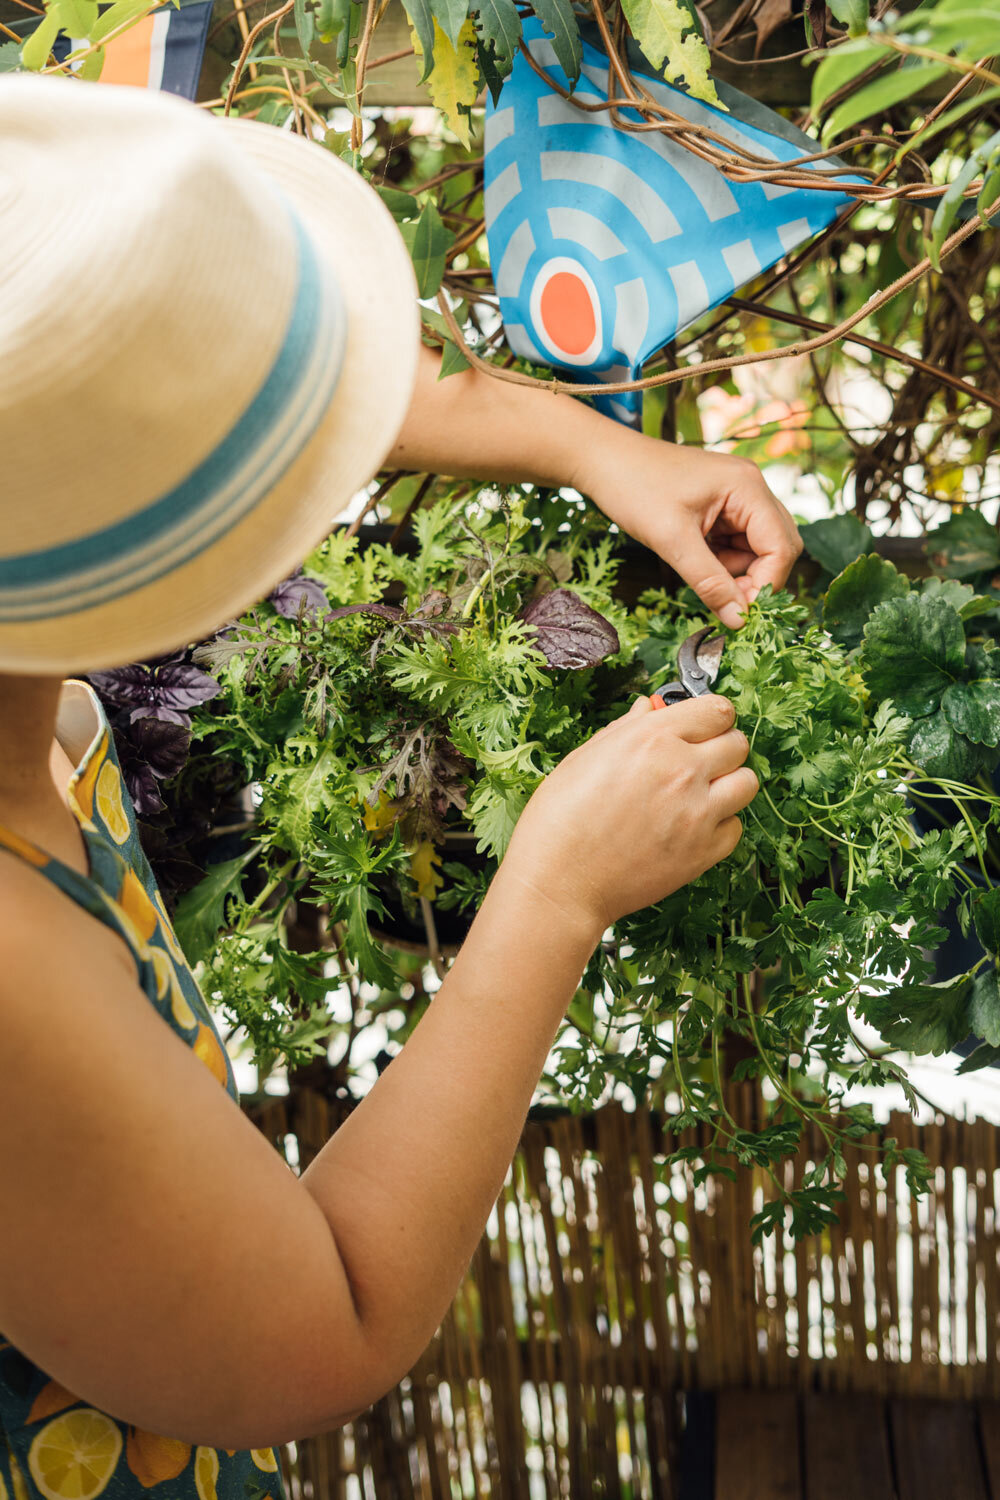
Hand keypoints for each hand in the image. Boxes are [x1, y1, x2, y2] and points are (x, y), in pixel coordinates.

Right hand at [498, 694, 757, 937]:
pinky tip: (692, 827)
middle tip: (700, 760)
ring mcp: (698, 813)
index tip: (702, 726)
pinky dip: (720, 826)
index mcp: (652, 738)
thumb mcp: (584, 759)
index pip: (717, 710)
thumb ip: (625, 729)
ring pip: (748, 783)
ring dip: (729, 784)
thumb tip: (648, 708)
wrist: (559, 882)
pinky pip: (736, 828)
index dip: (710, 717)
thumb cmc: (559, 821)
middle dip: (721, 747)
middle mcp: (682, 770)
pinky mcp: (703, 852)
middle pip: (738, 743)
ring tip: (702, 794)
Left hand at [573, 426, 802, 629]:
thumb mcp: (672, 541)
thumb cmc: (633, 488)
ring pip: (756, 549)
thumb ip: (709, 582)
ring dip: (735, 572)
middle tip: (724, 601)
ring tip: (696, 571)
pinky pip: (736, 543)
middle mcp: (751, 488)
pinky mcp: (721, 506)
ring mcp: (737, 496)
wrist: (603, 460)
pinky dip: (721, 561)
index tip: (740, 613)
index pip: (781, 547)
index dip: (766, 585)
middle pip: (777, 547)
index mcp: (748, 487)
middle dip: (755, 579)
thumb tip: (739, 620)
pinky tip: (693, 559)